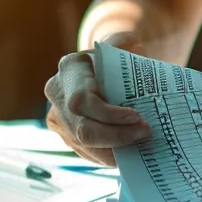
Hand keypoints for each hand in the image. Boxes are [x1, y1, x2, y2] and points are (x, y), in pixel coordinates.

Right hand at [44, 33, 151, 165]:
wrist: (106, 68)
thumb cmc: (119, 58)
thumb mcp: (124, 47)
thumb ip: (128, 48)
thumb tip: (136, 48)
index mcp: (70, 68)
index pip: (82, 100)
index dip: (109, 115)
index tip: (137, 117)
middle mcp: (57, 93)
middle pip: (82, 129)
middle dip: (116, 136)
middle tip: (144, 133)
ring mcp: (58, 116)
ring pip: (83, 145)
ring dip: (114, 150)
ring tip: (140, 144)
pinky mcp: (65, 134)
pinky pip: (85, 152)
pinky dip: (108, 155)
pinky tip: (128, 151)